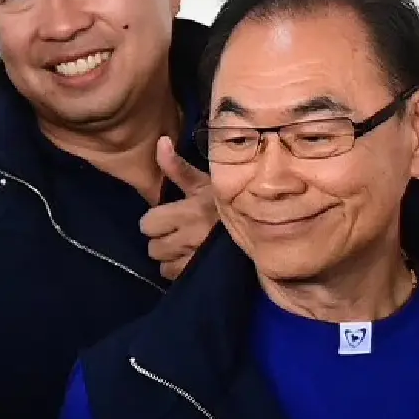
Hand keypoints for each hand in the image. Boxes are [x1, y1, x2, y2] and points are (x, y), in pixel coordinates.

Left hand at [140, 137, 218, 280]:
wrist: (269, 225)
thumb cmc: (231, 200)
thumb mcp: (206, 181)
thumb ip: (178, 167)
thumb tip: (161, 142)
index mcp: (190, 211)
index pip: (148, 224)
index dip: (155, 221)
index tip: (168, 218)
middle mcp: (191, 236)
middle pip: (153, 247)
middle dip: (162, 240)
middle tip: (176, 234)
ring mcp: (197, 258)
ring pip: (163, 265)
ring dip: (170, 257)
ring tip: (184, 248)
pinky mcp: (204, 275)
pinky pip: (176, 277)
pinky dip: (179, 270)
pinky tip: (191, 260)